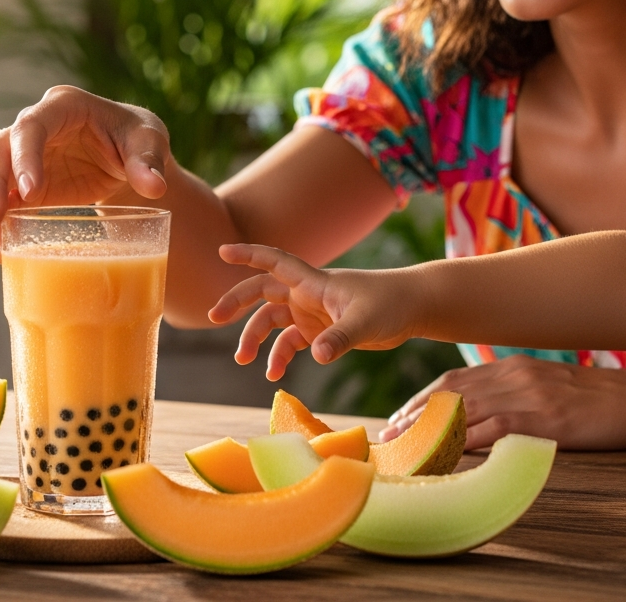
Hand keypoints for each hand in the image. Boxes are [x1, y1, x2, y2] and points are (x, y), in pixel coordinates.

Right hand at [0, 86, 170, 252]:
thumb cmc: (137, 139)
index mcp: (63, 106)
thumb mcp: (149, 141)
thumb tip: (154, 187)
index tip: (31, 194)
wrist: (128, 157)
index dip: (26, 157)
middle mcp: (34, 126)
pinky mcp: (21, 183)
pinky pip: (0, 200)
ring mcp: (23, 156)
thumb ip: (148, 161)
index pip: (31, 126)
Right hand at [209, 244, 416, 379]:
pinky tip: (274, 375)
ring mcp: (311, 313)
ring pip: (271, 322)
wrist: (412, 308)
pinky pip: (289, 342)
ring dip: (255, 338)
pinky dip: (279, 357)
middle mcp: (306, 294)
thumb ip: (340, 338)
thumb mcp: (365, 322)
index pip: (274, 262)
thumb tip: (318, 355)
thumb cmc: (390, 303)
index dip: (248, 255)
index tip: (222, 251)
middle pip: (262, 292)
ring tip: (243, 361)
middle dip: (236, 302)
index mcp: (313, 282)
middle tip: (213, 317)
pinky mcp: (320, 331)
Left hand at [384, 355, 625, 450]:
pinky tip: (446, 454)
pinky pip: (494, 429)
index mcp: (513, 368)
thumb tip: (485, 415)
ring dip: (429, 431)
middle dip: (414, 415)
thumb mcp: (549, 389)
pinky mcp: (543, 417)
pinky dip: (465, 441)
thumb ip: (516, 396)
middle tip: (388, 437)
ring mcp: (528, 395)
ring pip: (465, 410)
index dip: (421, 400)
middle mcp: (514, 375)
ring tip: (404, 449)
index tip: (398, 418)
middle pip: (449, 393)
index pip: (453, 381)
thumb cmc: (599, 401)